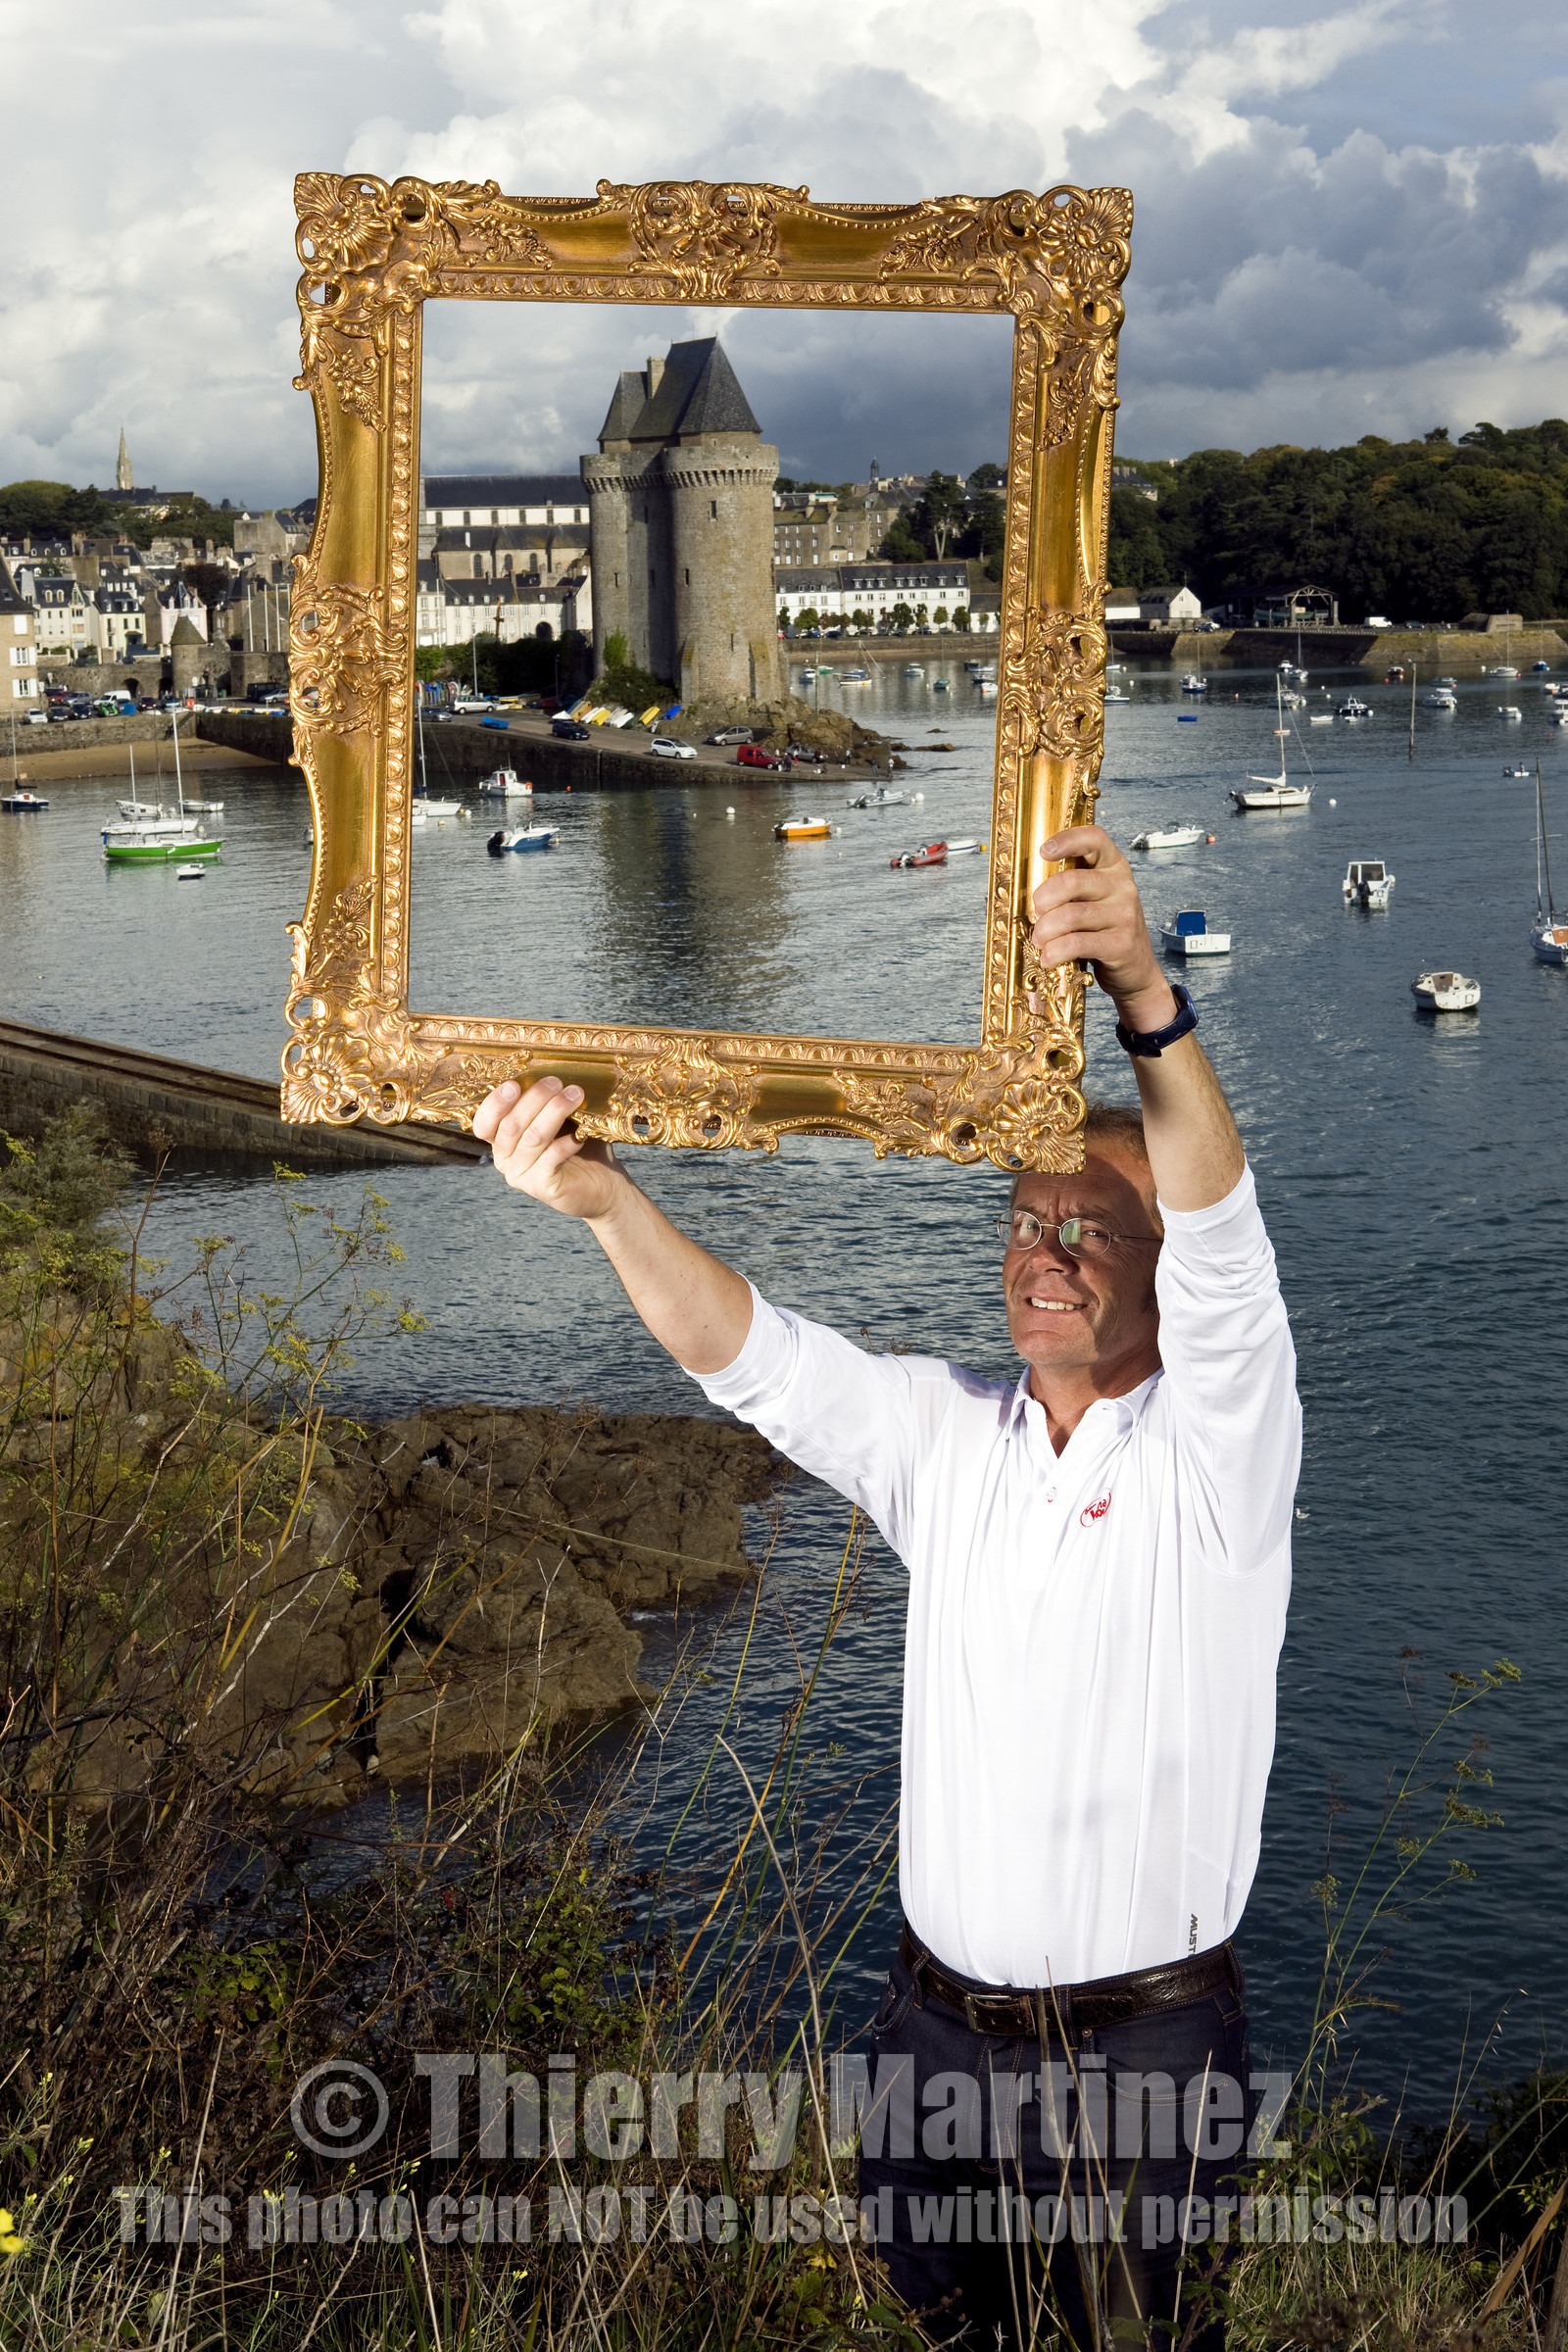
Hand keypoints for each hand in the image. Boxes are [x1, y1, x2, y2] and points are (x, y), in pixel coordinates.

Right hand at [473, 1076, 625, 1220]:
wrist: (602, 1182)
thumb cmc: (577, 1143)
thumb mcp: (557, 1117)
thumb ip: (545, 1100)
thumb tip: (549, 1070)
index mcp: (501, 1139)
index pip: (483, 1123)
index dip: (495, 1103)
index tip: (514, 1084)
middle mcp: (504, 1158)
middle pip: (511, 1125)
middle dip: (534, 1099)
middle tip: (556, 1082)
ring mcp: (520, 1175)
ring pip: (532, 1138)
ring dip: (554, 1112)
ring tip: (575, 1095)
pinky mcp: (541, 1186)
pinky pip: (550, 1157)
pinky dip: (567, 1141)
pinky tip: (582, 1133)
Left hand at [1032, 823, 1172, 1027]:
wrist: (1136, 968)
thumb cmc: (1104, 929)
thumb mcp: (1094, 900)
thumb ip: (1072, 888)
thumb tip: (1029, 894)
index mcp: (1114, 867)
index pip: (1094, 839)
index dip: (1067, 840)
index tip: (1043, 852)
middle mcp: (1123, 886)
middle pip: (1071, 881)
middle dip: (1043, 900)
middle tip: (1035, 914)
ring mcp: (1124, 915)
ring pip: (1070, 915)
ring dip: (1045, 931)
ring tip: (1039, 940)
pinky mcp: (1121, 943)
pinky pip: (1077, 943)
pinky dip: (1055, 951)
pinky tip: (1048, 957)